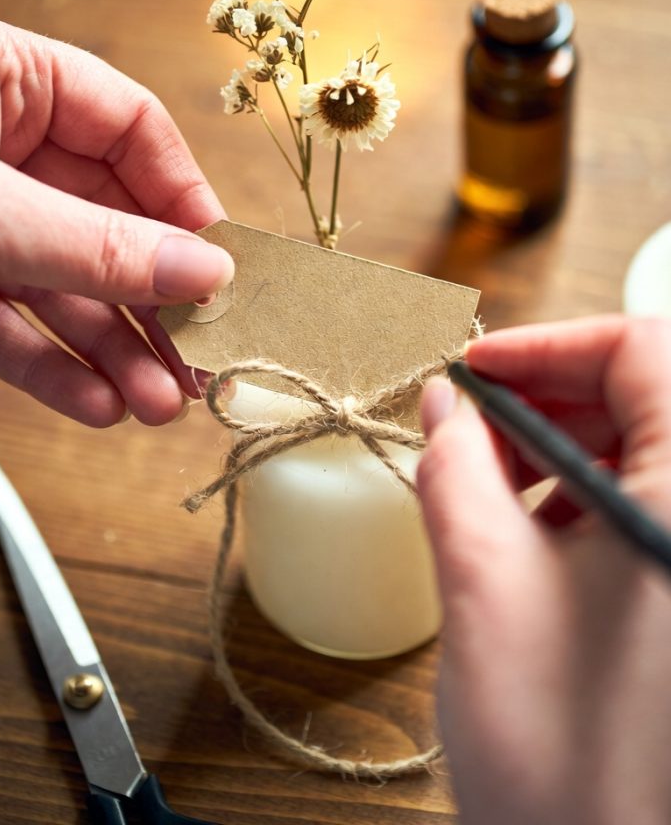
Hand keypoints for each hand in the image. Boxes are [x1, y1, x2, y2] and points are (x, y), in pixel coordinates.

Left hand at [0, 17, 233, 426]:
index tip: (226, 270)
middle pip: (108, 224)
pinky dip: (48, 365)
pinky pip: (6, 324)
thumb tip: (205, 274)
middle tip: (203, 361)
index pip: (134, 132)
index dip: (187, 202)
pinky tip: (96, 401)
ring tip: (160, 404)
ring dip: (113, 350)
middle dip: (153, 302)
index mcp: (10, 80)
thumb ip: (95, 244)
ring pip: (61, 285)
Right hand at [417, 316, 670, 824]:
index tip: (476, 369)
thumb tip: (445, 402)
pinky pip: (644, 508)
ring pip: (645, 451)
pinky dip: (583, 500)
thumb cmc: (560, 749)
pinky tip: (527, 532)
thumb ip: (457, 468)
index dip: (549, 344)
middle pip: (647, 396)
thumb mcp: (483, 584)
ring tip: (487, 484)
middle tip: (470, 424)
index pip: (641, 349)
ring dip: (562, 449)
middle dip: (549, 398)